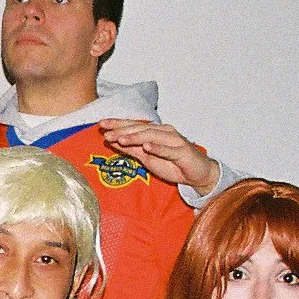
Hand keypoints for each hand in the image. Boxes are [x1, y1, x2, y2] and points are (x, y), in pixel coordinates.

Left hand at [98, 119, 218, 193]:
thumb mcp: (146, 158)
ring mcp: (174, 140)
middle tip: (106, 131)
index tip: (101, 124)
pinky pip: (168, 149)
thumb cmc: (172, 164)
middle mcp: (164, 132)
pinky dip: (157, 147)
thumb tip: (113, 141)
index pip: (133, 126)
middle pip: (140, 129)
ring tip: (120, 138)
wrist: (197, 174)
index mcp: (155, 132)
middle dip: (122, 129)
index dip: (118, 124)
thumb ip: (131, 149)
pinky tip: (146, 146)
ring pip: (152, 137)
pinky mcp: (183, 151)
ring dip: (135, 137)